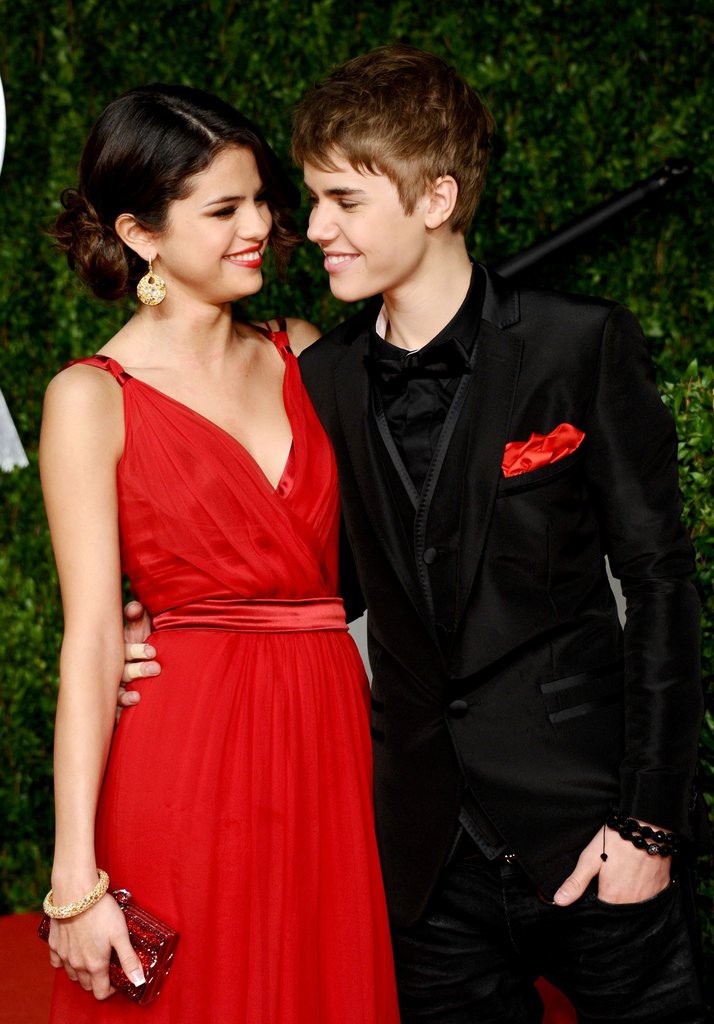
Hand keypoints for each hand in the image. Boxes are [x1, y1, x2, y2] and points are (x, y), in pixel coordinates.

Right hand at [48, 893, 144, 999]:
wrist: (76, 893)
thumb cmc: (101, 912)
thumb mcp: (121, 934)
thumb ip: (128, 959)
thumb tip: (138, 980)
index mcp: (95, 965)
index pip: (100, 992)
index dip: (110, 990)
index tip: (116, 980)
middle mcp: (77, 964)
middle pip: (87, 984)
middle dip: (97, 980)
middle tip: (107, 965)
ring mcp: (64, 955)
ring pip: (72, 975)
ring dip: (82, 972)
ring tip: (92, 956)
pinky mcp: (54, 944)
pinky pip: (57, 962)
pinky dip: (64, 962)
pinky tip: (73, 951)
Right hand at [118, 600, 159, 708]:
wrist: (148, 668)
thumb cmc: (143, 644)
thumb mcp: (141, 629)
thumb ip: (138, 617)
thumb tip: (135, 607)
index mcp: (122, 651)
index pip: (126, 651)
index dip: (137, 651)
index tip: (153, 651)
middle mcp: (116, 670)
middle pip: (123, 671)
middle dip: (138, 670)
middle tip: (155, 668)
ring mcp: (115, 689)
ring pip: (117, 692)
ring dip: (125, 695)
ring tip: (137, 696)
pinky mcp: (117, 705)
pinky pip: (115, 712)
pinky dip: (119, 713)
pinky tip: (127, 713)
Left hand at [553, 821, 671, 905]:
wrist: (647, 827)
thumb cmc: (616, 841)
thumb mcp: (590, 858)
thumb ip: (576, 882)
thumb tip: (559, 901)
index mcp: (612, 896)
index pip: (601, 912)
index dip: (596, 903)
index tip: (596, 891)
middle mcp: (632, 902)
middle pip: (618, 910)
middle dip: (612, 900)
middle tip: (610, 880)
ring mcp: (649, 897)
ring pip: (635, 906)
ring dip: (628, 898)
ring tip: (624, 878)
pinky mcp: (662, 889)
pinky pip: (651, 899)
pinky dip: (644, 892)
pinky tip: (639, 878)